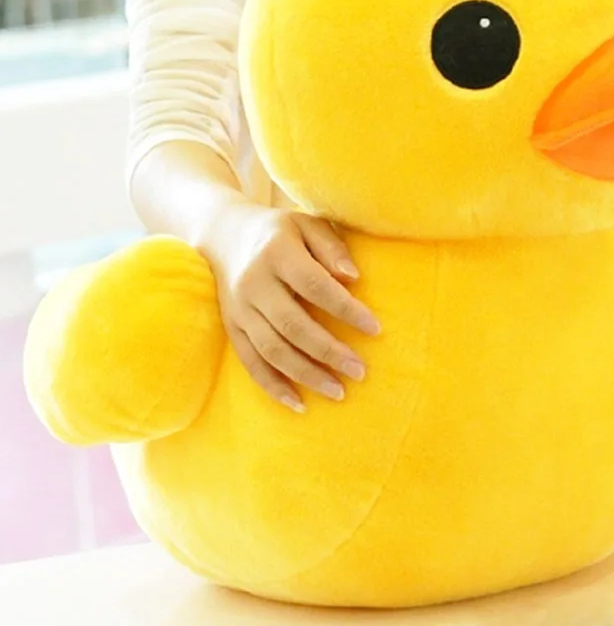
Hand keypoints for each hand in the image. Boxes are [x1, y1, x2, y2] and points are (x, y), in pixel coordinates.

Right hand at [204, 203, 379, 412]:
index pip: (315, 285)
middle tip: (360, 371)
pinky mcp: (232, 327)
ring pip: (272, 349)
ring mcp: (240, 308)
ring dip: (306, 374)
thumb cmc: (280, 231)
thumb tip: (354, 278)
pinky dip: (273, 386)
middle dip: (329, 352)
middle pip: (293, 325)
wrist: (223, 234)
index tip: (375, 329)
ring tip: (338, 392)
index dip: (345, 309)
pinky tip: (299, 403)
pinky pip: (250, 362)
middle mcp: (254, 283)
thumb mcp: (307, 223)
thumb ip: (331, 248)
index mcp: (277, 253)